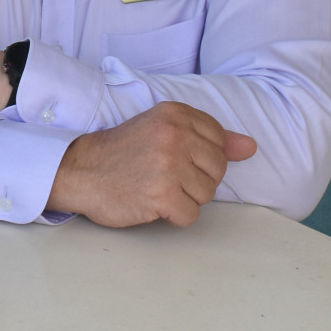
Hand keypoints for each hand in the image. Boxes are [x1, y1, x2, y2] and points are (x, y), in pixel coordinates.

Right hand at [46, 102, 256, 227]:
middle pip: (217, 170)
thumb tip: (250, 147)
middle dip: (195, 180)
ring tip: (156, 187)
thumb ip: (208, 138)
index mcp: (176, 114)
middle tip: (163, 175)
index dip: (200, 158)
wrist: (80, 171)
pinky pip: (190, 216)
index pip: (219, 141)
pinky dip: (174, 216)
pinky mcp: (161, 195)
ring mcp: (168, 165)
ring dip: (184, 199)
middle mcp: (174, 135)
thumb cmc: (122, 153)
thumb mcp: (163, 131)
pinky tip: (152, 203)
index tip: (173, 157)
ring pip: (207, 195)